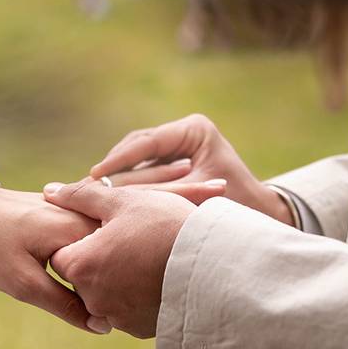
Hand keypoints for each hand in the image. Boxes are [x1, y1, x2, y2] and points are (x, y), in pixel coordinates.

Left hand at [0, 186, 100, 331]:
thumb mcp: (25, 284)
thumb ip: (66, 306)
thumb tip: (101, 327)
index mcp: (79, 227)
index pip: (113, 269)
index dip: (106, 296)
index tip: (95, 314)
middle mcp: (81, 211)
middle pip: (106, 257)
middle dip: (99, 282)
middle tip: (77, 300)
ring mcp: (70, 207)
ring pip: (93, 247)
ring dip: (87, 269)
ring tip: (60, 283)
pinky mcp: (57, 208)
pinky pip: (80, 237)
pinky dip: (76, 255)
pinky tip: (57, 268)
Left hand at [43, 180, 196, 337]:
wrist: (215, 265)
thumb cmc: (166, 226)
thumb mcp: (123, 201)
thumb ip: (81, 196)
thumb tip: (49, 191)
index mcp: (81, 265)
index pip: (61, 255)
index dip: (80, 239)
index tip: (104, 230)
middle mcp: (92, 298)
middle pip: (82, 277)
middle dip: (98, 260)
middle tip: (129, 242)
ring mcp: (116, 317)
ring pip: (105, 294)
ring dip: (117, 278)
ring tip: (146, 257)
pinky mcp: (139, 329)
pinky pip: (128, 309)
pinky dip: (137, 295)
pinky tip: (157, 276)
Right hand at [90, 114, 293, 225]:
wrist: (263, 218)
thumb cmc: (237, 209)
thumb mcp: (193, 198)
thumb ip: (157, 192)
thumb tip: (111, 195)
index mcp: (195, 129)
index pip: (147, 142)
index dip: (118, 160)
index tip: (94, 174)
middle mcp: (185, 131)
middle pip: (137, 146)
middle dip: (111, 167)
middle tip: (84, 183)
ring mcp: (179, 145)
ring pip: (136, 157)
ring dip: (114, 175)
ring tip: (88, 191)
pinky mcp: (173, 160)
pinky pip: (142, 168)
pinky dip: (125, 182)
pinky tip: (104, 198)